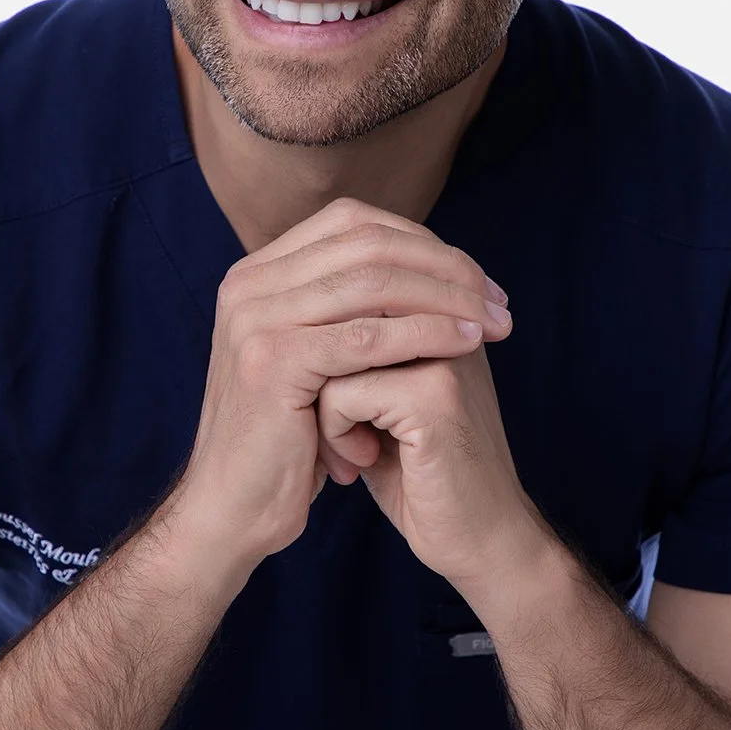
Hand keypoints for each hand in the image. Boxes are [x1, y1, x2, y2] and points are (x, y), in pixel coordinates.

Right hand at [170, 196, 522, 577]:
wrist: (233, 507)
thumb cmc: (286, 440)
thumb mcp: (312, 357)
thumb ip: (345, 307)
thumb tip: (425, 262)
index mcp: (257, 273)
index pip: (352, 222)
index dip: (422, 242)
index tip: (476, 279)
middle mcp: (248, 284)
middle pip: (367, 244)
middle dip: (444, 266)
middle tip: (497, 298)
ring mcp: (255, 319)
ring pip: (373, 283)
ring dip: (447, 297)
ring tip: (493, 322)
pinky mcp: (273, 361)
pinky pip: (367, 336)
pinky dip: (425, 333)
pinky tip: (465, 344)